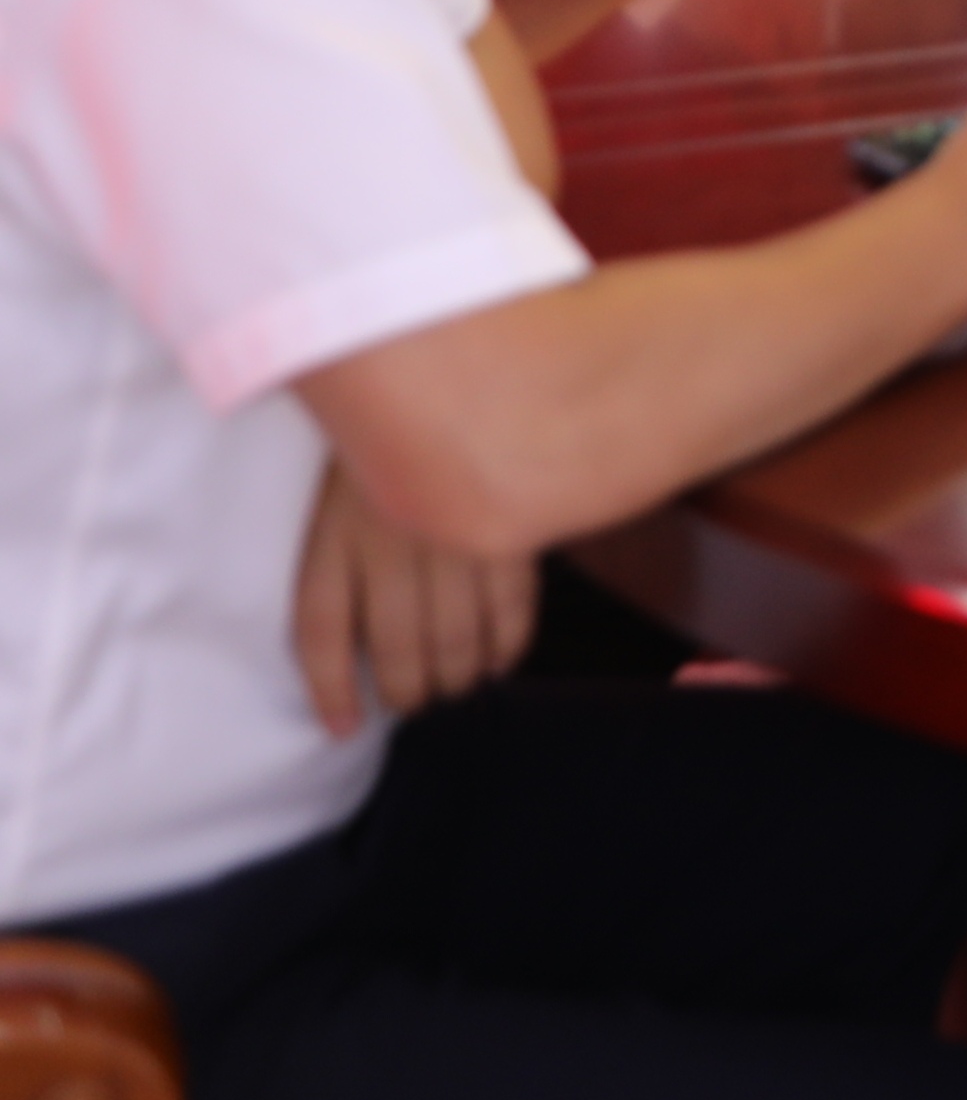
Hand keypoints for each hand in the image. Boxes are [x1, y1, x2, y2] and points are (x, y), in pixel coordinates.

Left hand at [290, 461, 534, 739]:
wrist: (432, 372)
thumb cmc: (380, 446)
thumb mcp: (336, 494)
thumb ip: (339, 555)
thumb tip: (355, 644)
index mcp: (334, 532)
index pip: (321, 631)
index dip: (330, 690)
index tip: (345, 727)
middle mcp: (390, 539)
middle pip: (396, 645)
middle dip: (406, 690)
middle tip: (413, 701)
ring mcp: (453, 532)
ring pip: (455, 635)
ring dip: (457, 675)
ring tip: (455, 683)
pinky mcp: (509, 524)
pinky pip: (512, 604)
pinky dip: (508, 643)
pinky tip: (499, 660)